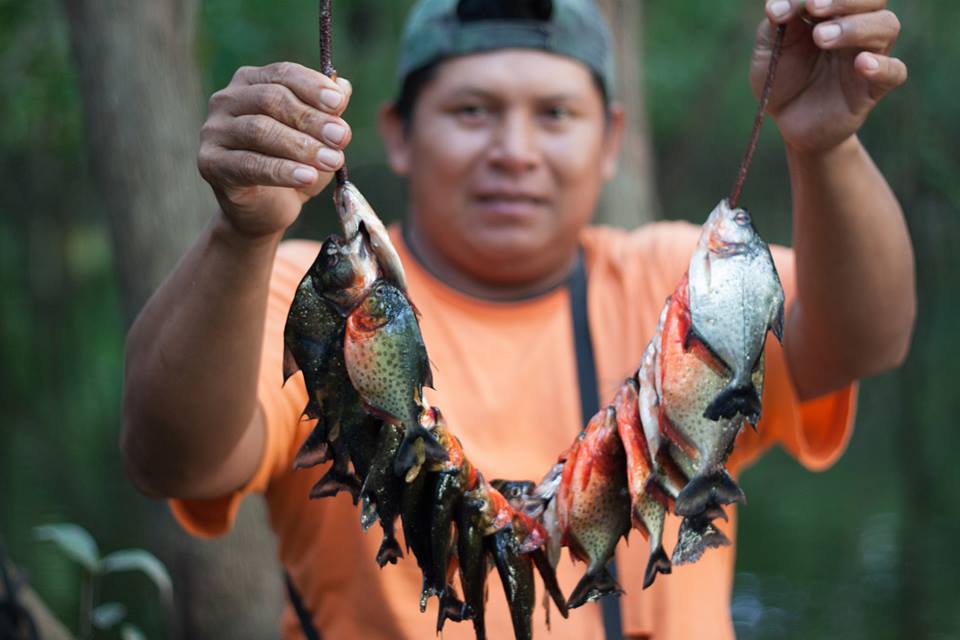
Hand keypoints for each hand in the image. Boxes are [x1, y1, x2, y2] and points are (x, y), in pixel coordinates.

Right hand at [197, 62, 352, 237]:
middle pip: (272, 100)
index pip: (282, 74)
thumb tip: (343, 86)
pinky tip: (308, 176)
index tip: (339, 104)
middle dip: (311, 119)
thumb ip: (327, 113)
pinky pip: (249, 164)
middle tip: (342, 137)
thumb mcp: (317, 138)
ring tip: (332, 160)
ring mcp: (214, 131)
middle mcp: (227, 100)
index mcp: (251, 82)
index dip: (312, 86)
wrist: (266, 210)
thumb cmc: (292, 165)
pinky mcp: (210, 163)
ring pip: (260, 130)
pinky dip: (282, 170)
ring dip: (301, 145)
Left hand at [752, 0, 906, 153]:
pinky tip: (862, 63)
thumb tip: (776, 5)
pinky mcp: (873, 88)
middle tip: (813, 7)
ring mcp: (869, 55)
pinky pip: (894, 72)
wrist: (787, 122)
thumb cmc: (782, 77)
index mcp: (834, 12)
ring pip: (886, 27)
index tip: (800, 1)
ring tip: (821, 37)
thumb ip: (776, 22)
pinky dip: (883, 66)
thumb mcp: (770, 47)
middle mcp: (857, 27)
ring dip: (856, 27)